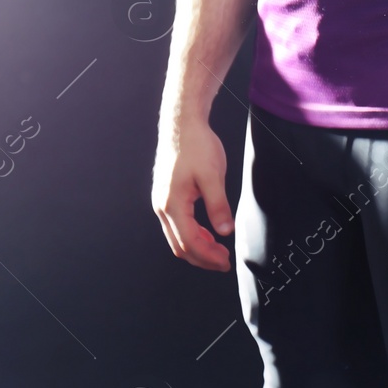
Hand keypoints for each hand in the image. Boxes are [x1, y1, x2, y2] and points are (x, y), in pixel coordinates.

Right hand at [151, 117, 233, 271]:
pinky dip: (193, 234)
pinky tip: (208, 233)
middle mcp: (162, 207)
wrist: (182, 126)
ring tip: (218, 250)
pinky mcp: (167, 196)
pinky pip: (177, 224)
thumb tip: (225, 231)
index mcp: (172, 204)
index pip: (189, 242)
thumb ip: (218, 205)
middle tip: (223, 262)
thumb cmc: (196, 146)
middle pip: (180, 245)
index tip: (225, 261)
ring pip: (177, 237)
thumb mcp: (213, 175)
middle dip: (202, 258)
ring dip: (197, 247)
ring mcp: (162, 202)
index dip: (208, 256)